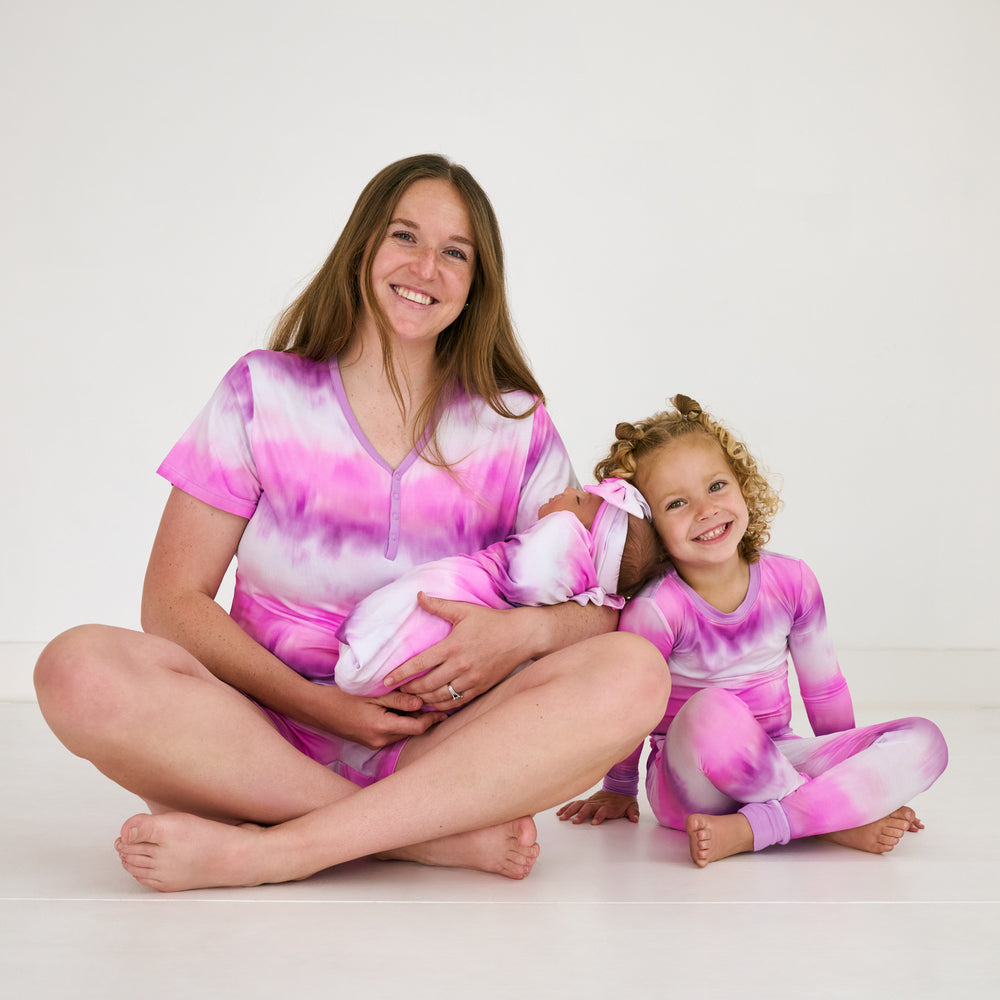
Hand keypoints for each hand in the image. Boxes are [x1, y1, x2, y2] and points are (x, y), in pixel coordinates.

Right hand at [318, 686, 447, 749]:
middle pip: (412, 731)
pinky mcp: (370, 743)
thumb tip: (422, 702)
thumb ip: (398, 699)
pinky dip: (400, 723)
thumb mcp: (373, 693)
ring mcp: (374, 744)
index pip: (417, 727)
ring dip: (412, 721)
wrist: (318, 709)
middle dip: (425, 719)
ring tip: (420, 703)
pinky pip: (392, 734)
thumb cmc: (343, 697)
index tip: (444, 710)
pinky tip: (401, 709)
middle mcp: (380, 740)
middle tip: (436, 703)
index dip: (433, 718)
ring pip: (403, 733)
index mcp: (382, 727)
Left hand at [383, 593, 529, 710]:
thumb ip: (439, 605)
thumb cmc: (491, 621)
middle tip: (396, 690)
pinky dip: (441, 705)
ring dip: (422, 699)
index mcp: (453, 647)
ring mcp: (471, 680)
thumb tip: (419, 596)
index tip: (385, 680)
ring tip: (411, 698)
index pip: (420, 664)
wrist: (520, 637)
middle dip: (408, 689)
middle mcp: (460, 666)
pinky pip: (456, 702)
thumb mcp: (464, 610)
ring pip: (440, 697)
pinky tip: (432, 702)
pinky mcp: (480, 688)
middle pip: (426, 685)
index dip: (400, 674)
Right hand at [557, 791, 639, 824]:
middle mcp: (598, 802)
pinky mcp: (587, 801)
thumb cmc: (625, 800)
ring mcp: (591, 801)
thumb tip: (634, 819)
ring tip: (562, 818)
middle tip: (574, 822)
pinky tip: (559, 812)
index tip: (594, 822)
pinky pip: (575, 803)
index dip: (599, 816)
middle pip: (588, 807)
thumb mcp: (633, 806)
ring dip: (570, 811)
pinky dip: (567, 807)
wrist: (620, 787)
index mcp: (609, 805)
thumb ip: (633, 813)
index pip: (603, 810)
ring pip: (579, 804)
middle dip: (581, 814)